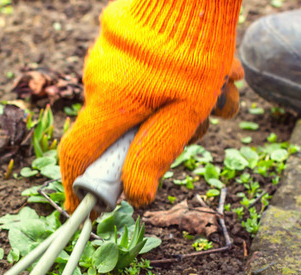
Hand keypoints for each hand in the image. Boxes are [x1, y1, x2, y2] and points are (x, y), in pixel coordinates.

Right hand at [59, 0, 242, 212]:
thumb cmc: (193, 49)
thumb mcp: (184, 112)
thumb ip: (155, 156)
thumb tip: (136, 198)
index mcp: (108, 102)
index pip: (77, 154)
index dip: (76, 185)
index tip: (83, 207)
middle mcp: (99, 80)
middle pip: (123, 130)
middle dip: (164, 136)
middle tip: (204, 125)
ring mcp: (108, 58)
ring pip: (142, 102)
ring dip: (184, 106)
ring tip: (223, 90)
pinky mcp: (122, 42)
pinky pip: (146, 77)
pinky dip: (177, 83)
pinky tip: (217, 72)